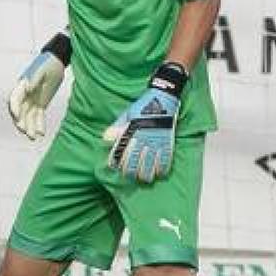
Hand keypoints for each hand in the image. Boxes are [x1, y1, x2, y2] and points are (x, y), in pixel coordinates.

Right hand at [7, 32, 70, 139]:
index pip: (15, 98)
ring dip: (29, 127)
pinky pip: (38, 117)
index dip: (14, 108)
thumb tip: (27, 87)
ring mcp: (31, 100)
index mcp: (22, 85)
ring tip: (33, 138)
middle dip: (21, 121)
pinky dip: (39, 125)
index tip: (16, 116)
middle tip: (23, 130)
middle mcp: (24, 94)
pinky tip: (41, 133)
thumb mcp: (42, 70)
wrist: (56, 62)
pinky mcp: (40, 104)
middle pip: (20, 111)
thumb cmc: (48, 64)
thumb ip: (35, 79)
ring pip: (28, 117)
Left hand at [102, 62, 187, 181]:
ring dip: (146, 174)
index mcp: (132, 133)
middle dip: (132, 173)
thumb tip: (106, 139)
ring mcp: (156, 142)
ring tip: (144, 178)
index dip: (118, 164)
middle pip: (135, 163)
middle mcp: (143, 140)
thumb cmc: (143, 106)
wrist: (163, 97)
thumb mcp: (126, 115)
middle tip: (130, 177)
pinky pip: (166, 160)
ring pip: (150, 166)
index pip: (122, 154)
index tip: (115, 169)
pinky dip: (162, 169)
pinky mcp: (168, 142)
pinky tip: (160, 173)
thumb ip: (116, 128)